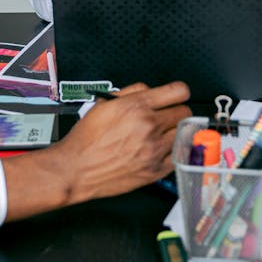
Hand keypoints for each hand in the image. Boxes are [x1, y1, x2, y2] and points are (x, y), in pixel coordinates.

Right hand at [3, 81, 190, 219]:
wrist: (76, 168)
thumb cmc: (87, 138)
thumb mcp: (105, 103)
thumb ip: (132, 92)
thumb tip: (150, 90)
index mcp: (137, 106)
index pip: (179, 92)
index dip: (178, 93)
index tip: (177, 96)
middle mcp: (148, 126)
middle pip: (184, 112)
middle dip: (176, 112)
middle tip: (167, 116)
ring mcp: (154, 150)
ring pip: (183, 134)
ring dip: (175, 132)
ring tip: (163, 134)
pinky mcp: (155, 170)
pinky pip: (178, 156)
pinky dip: (173, 152)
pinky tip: (162, 150)